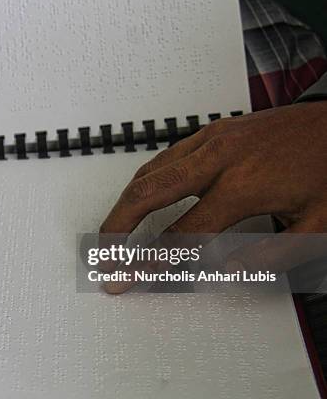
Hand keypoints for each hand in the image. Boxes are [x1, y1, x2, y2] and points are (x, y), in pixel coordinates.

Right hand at [100, 101, 326, 292]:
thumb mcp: (320, 225)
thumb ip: (271, 256)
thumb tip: (224, 268)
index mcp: (244, 185)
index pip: (184, 234)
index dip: (153, 261)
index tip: (131, 277)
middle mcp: (219, 158)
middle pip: (148, 194)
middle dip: (117, 227)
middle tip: (102, 253)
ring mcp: (213, 139)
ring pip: (150, 171)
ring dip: (125, 203)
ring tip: (112, 231)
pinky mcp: (213, 130)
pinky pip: (166, 156)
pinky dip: (144, 181)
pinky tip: (140, 197)